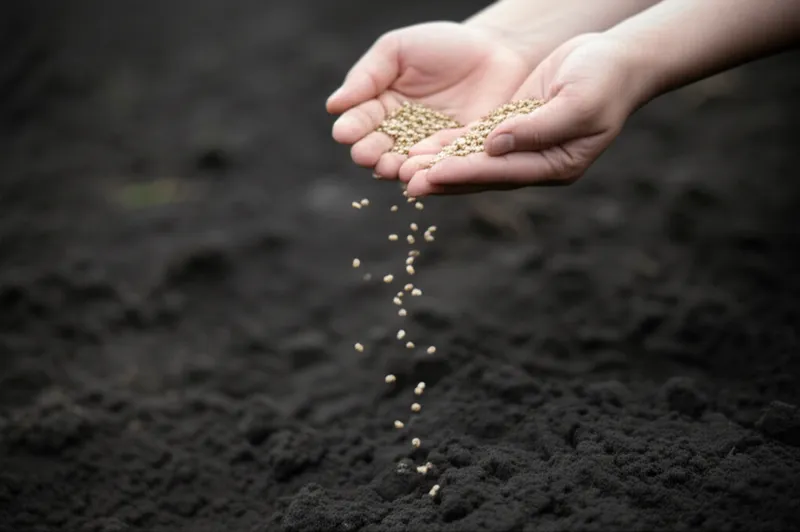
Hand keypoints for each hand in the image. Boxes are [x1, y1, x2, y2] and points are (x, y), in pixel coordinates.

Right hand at [326, 22, 531, 178]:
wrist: (498, 51)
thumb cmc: (443, 46)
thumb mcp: (398, 50)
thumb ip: (367, 76)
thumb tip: (334, 105)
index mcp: (381, 109)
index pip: (360, 122)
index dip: (351, 128)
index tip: (344, 132)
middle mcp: (401, 135)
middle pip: (379, 149)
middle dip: (371, 153)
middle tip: (366, 154)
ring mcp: (429, 150)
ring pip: (407, 164)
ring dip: (397, 168)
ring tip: (391, 167)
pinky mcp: (458, 158)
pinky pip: (442, 167)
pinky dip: (431, 172)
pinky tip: (420, 175)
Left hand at [398, 33, 643, 195]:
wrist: (616, 59)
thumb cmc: (604, 79)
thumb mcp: (578, 102)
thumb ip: (538, 128)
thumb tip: (495, 146)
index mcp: (556, 165)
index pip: (503, 173)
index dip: (467, 174)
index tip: (434, 176)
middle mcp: (535, 163)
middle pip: (482, 175)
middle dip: (445, 179)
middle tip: (407, 185)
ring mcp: (522, 148)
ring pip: (473, 161)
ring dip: (440, 165)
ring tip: (403, 170)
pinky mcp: (510, 128)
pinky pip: (474, 141)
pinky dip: (449, 146)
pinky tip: (421, 149)